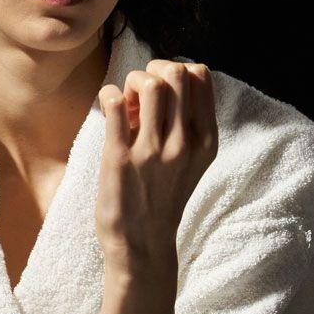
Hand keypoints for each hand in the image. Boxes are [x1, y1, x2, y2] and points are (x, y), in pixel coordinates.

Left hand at [95, 61, 218, 276]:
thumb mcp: (192, 160)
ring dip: (131, 81)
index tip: (162, 89)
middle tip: (139, 91)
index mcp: (205, 140)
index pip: (200, 76)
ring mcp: (153, 150)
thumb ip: (187, 123)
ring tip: (125, 102)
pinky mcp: (120, 157)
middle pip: (176, 72)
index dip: (176, 70)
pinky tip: (108, 106)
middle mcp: (184, 142)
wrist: (144, 243)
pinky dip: (108, 94)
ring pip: (148, 84)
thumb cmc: (164, 197)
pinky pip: (114, 103)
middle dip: (153, 69)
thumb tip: (165, 79)